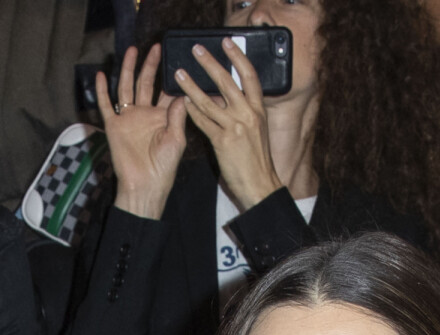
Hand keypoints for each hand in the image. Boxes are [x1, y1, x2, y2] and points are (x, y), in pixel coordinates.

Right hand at [97, 44, 186, 221]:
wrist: (145, 186)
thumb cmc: (164, 168)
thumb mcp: (177, 140)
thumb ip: (178, 116)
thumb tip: (180, 93)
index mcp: (163, 117)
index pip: (166, 90)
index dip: (170, 75)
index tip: (176, 58)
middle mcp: (145, 114)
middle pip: (146, 83)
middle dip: (150, 65)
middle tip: (156, 47)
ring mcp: (129, 119)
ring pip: (127, 88)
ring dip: (128, 69)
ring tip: (131, 51)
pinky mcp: (114, 127)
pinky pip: (106, 105)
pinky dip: (102, 91)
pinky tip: (101, 75)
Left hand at [175, 37, 282, 213]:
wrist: (260, 185)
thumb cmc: (257, 161)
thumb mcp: (257, 130)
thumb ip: (245, 113)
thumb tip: (229, 98)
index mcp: (258, 109)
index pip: (249, 76)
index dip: (237, 57)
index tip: (226, 43)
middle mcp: (248, 114)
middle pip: (227, 82)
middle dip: (210, 64)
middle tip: (196, 51)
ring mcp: (235, 127)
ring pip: (209, 101)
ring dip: (192, 86)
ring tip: (179, 75)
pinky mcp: (222, 142)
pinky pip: (203, 122)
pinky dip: (192, 111)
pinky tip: (182, 102)